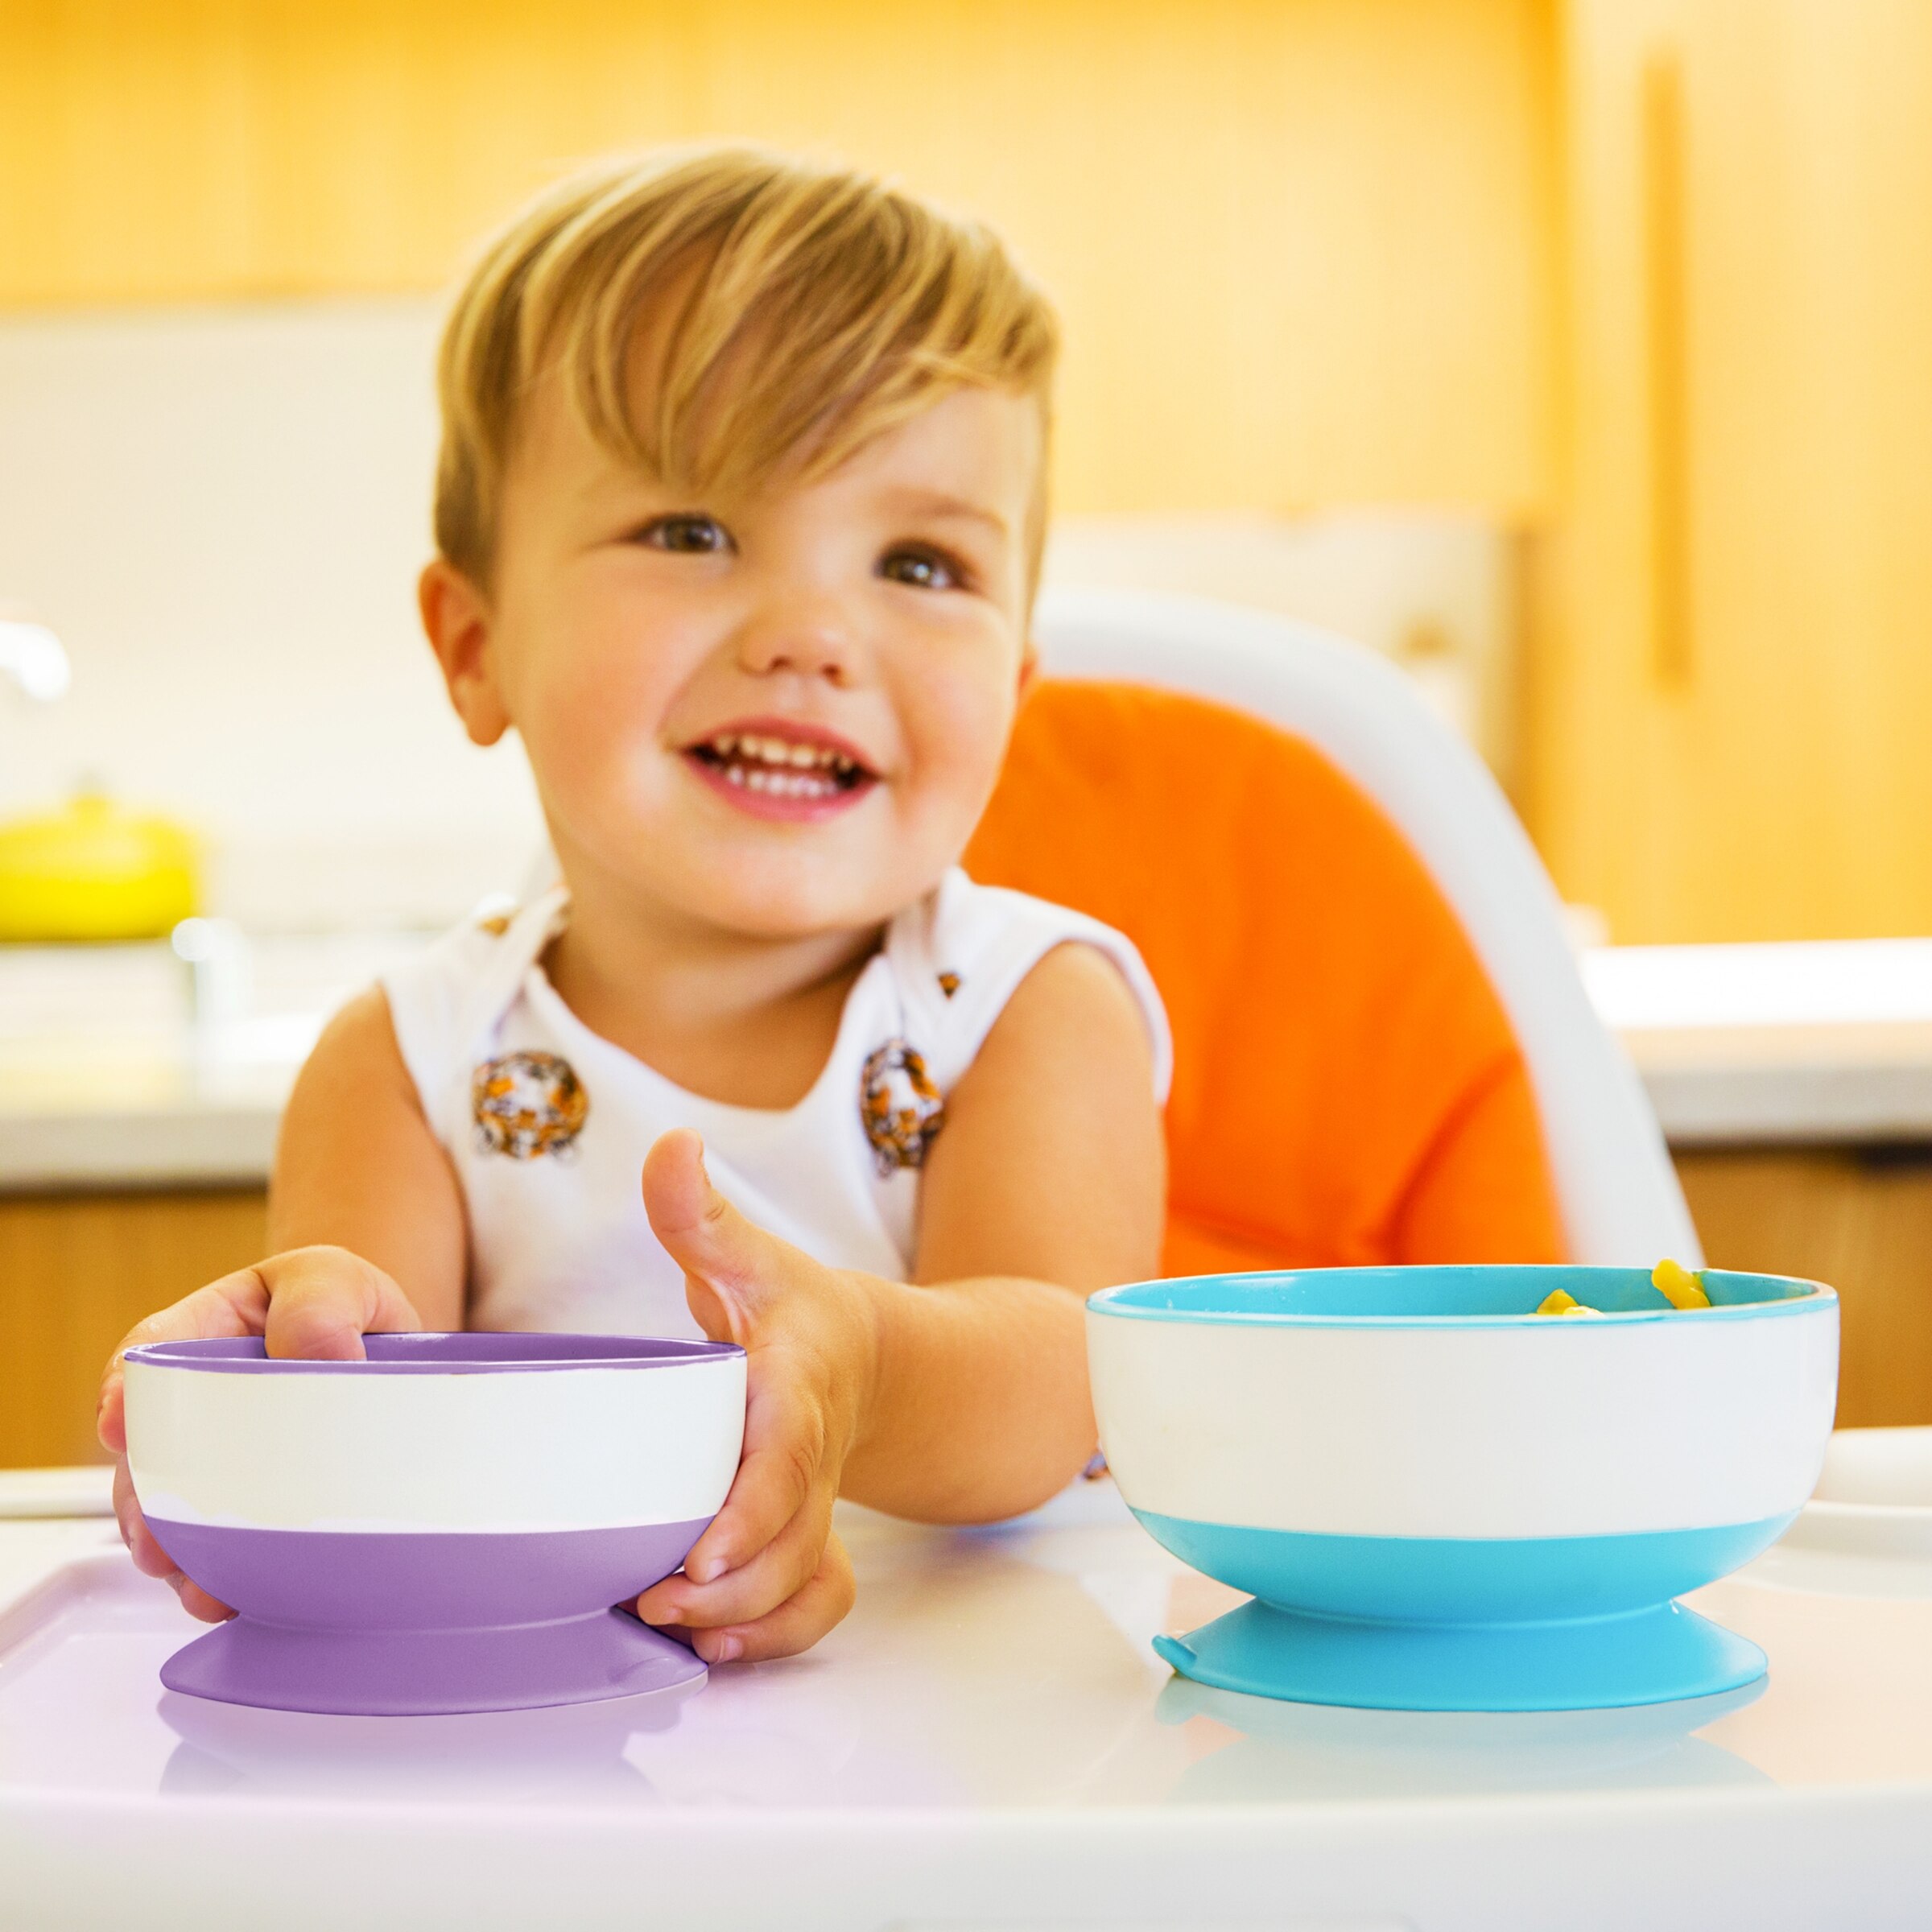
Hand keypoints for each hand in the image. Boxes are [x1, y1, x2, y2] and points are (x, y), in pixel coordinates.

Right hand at [96, 1246, 421, 1622]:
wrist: (390, 1355)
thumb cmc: (346, 1308)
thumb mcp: (336, 1281)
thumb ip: (320, 1304)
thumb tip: (318, 1352)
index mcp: (204, 1331)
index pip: (149, 1356)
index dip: (125, 1395)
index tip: (120, 1427)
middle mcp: (195, 1402)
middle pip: (148, 1454)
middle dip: (144, 1505)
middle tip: (159, 1542)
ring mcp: (216, 1456)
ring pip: (174, 1511)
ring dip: (178, 1554)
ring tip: (198, 1587)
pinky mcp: (248, 1500)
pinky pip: (217, 1542)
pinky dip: (221, 1572)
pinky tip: (232, 1597)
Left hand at [634, 1129, 869, 1663]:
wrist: (862, 1354)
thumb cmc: (793, 1309)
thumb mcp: (750, 1255)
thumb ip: (701, 1213)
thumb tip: (669, 1145)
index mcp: (795, 1389)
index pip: (785, 1460)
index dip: (749, 1515)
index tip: (699, 1556)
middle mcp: (812, 1460)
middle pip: (792, 1545)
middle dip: (729, 1590)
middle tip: (652, 1597)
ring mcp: (817, 1508)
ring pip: (804, 1586)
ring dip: (744, 1623)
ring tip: (670, 1622)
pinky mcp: (813, 1540)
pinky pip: (817, 1606)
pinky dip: (776, 1636)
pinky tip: (714, 1643)